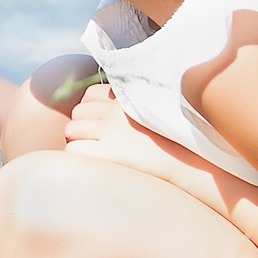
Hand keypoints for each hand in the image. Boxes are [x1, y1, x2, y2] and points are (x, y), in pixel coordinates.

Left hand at [63, 83, 183, 181]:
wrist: (187, 162)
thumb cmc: (171, 140)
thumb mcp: (151, 111)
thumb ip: (129, 104)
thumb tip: (110, 101)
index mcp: (127, 99)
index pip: (90, 95)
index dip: (90, 110)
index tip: (99, 123)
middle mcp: (115, 112)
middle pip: (77, 112)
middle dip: (81, 126)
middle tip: (94, 141)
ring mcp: (110, 131)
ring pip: (71, 130)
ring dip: (77, 141)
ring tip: (94, 152)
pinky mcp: (108, 152)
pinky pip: (73, 150)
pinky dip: (79, 156)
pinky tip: (93, 162)